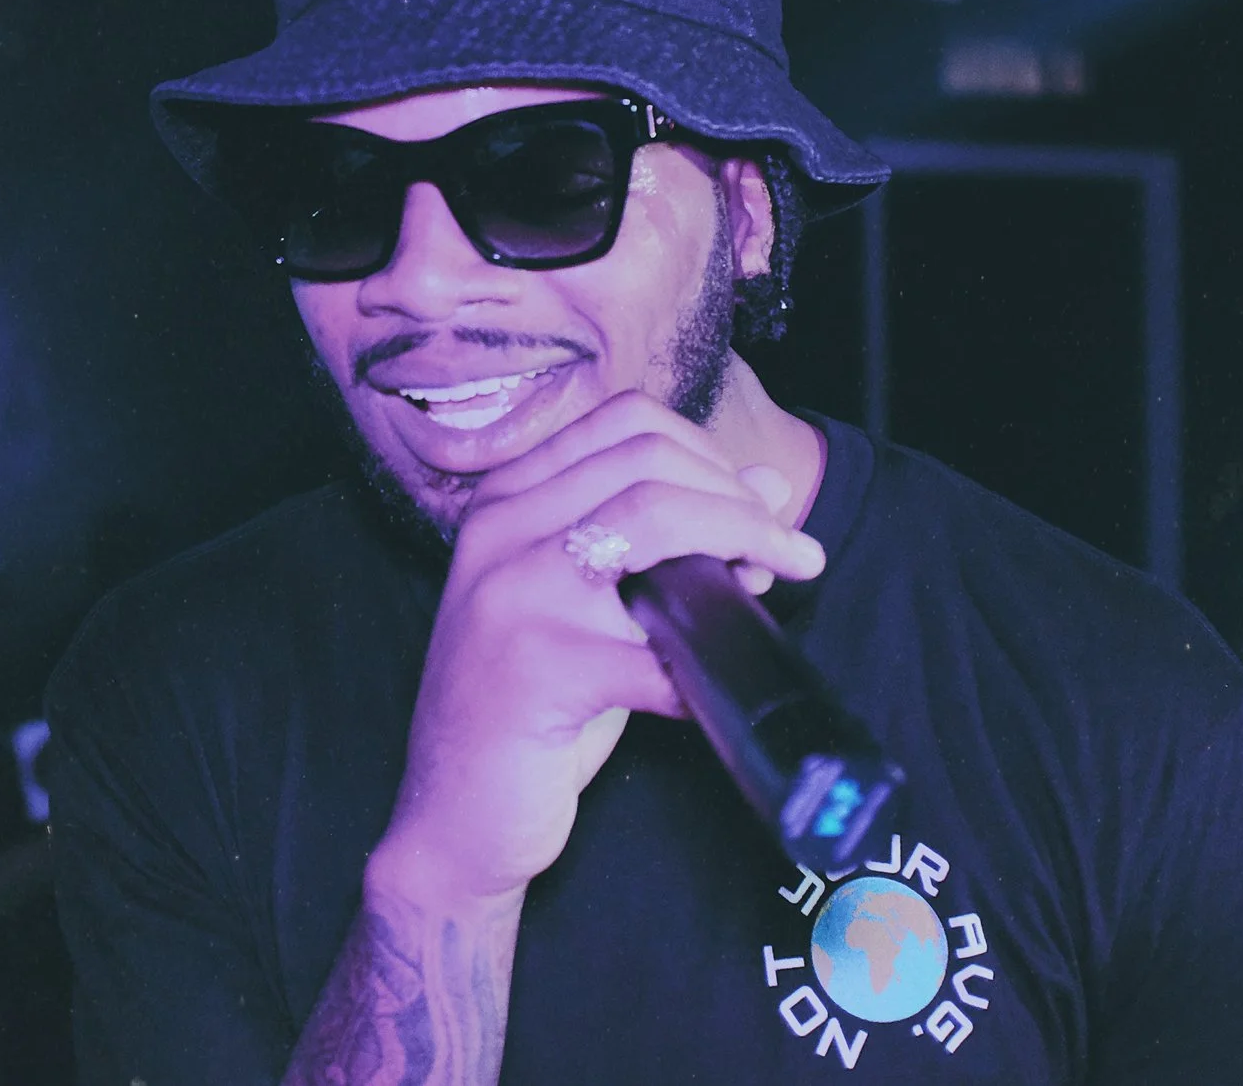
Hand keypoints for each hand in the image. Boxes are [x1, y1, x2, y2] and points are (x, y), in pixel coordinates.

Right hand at [367, 392, 822, 916]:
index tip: (760, 508)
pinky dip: (703, 671)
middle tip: (790, 552)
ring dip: (743, 543)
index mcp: (508, 501)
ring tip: (783, 581)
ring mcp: (511, 595)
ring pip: (653, 519)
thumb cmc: (531, 712)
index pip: (625, 423)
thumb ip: (666, 546)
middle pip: (648, 461)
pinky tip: (717, 692)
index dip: (710, 454)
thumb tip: (767, 488)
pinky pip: (652, 653)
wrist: (452, 819)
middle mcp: (500, 531)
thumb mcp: (593, 611)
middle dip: (741, 500)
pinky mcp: (535, 670)